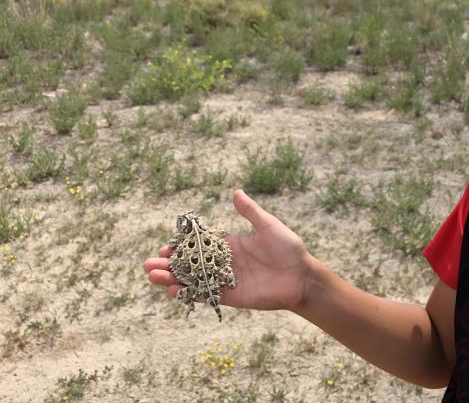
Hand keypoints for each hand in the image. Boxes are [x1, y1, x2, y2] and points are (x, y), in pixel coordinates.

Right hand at [144, 190, 310, 311]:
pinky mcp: (230, 296)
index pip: (198, 245)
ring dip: (171, 279)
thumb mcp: (269, 226)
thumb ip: (250, 212)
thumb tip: (235, 192)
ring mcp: (225, 280)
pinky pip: (205, 295)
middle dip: (168, 265)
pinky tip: (173, 290)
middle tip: (148, 265)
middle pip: (190, 264)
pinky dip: (188, 294)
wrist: (301, 276)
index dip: (180, 246)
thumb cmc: (288, 248)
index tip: (164, 247)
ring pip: (192, 280)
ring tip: (153, 277)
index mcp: (229, 244)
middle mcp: (223, 262)